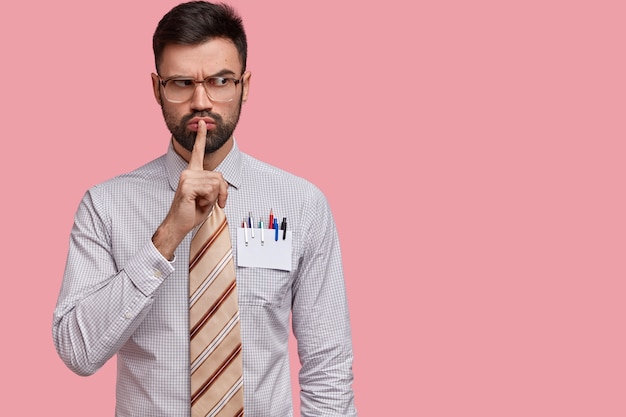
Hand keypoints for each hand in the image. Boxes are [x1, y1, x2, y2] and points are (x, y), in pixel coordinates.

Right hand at [152, 121, 227, 258]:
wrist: (178, 225)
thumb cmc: (192, 212)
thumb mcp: (209, 197)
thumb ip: (216, 186)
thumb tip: (221, 183)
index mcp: (192, 173)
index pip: (198, 152)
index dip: (201, 137)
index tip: (203, 122)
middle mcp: (188, 172)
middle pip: (219, 176)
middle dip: (222, 192)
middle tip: (213, 203)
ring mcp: (187, 178)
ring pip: (216, 183)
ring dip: (215, 198)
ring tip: (201, 203)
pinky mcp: (187, 186)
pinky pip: (211, 190)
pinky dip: (210, 200)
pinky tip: (198, 203)